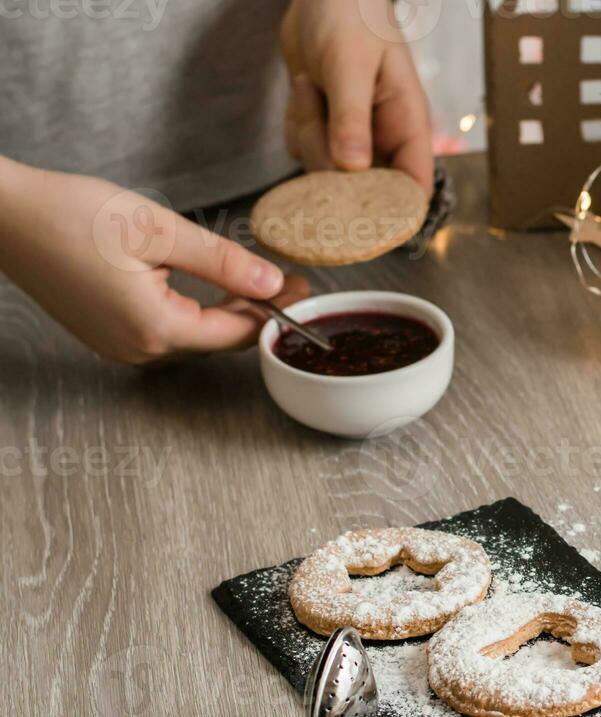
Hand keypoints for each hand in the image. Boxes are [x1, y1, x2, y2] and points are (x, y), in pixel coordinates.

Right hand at [0, 160, 309, 364]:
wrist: (2, 214)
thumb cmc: (69, 214)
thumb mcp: (158, 230)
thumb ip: (220, 261)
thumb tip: (270, 282)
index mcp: (155, 329)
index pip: (237, 333)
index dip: (275, 311)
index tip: (302, 287)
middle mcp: (137, 349)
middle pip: (218, 339)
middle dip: (255, 311)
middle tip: (287, 281)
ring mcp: (119, 345)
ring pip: (193, 335)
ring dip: (225, 311)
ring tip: (255, 280)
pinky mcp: (106, 332)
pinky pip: (165, 329)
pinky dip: (192, 310)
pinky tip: (207, 285)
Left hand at [280, 0, 434, 192]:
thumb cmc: (351, 17)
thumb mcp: (350, 66)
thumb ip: (351, 118)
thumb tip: (352, 169)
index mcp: (406, 125)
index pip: (414, 188)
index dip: (395, 210)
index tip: (362, 210)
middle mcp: (383, 139)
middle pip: (362, 190)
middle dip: (330, 163)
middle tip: (319, 113)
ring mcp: (353, 137)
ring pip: (326, 171)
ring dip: (308, 135)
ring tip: (309, 85)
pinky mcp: (325, 130)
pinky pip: (303, 151)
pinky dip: (295, 125)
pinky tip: (303, 89)